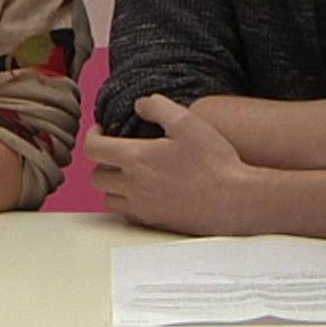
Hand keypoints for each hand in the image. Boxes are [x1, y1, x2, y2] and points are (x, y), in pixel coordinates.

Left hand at [86, 95, 256, 235]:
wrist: (233, 200)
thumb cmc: (213, 162)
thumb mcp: (187, 122)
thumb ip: (158, 107)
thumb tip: (140, 104)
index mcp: (135, 159)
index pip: (92, 148)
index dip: (92, 135)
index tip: (102, 129)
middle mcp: (132, 186)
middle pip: (96, 176)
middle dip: (102, 160)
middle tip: (117, 150)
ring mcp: (142, 208)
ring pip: (109, 198)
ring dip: (113, 184)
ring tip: (130, 172)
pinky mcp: (155, 222)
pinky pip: (128, 214)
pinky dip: (128, 202)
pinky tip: (145, 192)